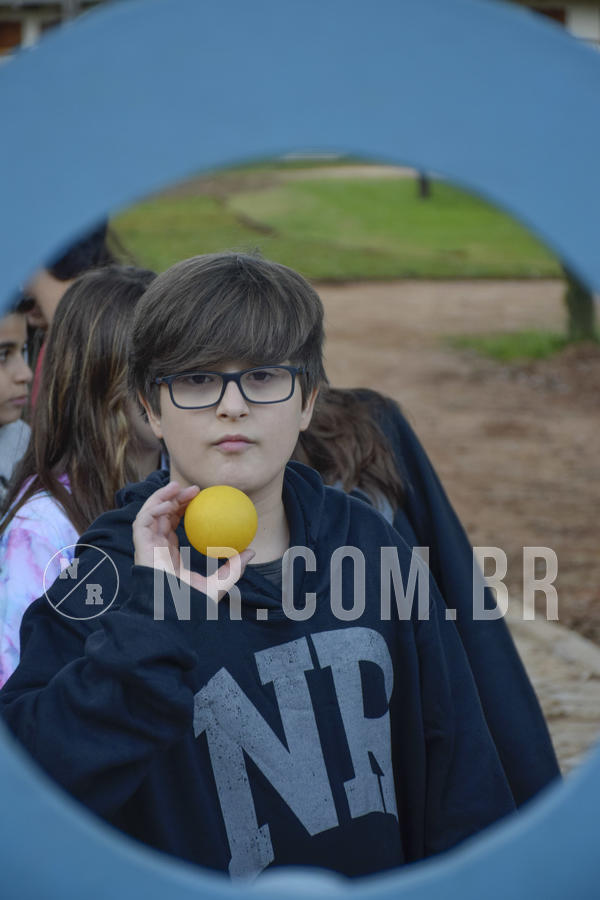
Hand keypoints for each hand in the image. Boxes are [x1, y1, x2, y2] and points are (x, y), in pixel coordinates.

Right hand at [133, 481, 254, 600]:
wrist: (175, 615)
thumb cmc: (193, 604)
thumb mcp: (220, 583)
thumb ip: (234, 567)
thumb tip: (252, 551)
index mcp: (170, 554)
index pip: (173, 524)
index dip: (183, 508)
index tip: (201, 497)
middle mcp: (156, 548)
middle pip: (162, 515)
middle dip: (174, 497)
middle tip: (194, 489)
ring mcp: (147, 547)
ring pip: (151, 513)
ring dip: (162, 496)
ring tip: (178, 486)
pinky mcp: (140, 547)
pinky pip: (143, 521)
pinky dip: (154, 508)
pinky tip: (169, 502)